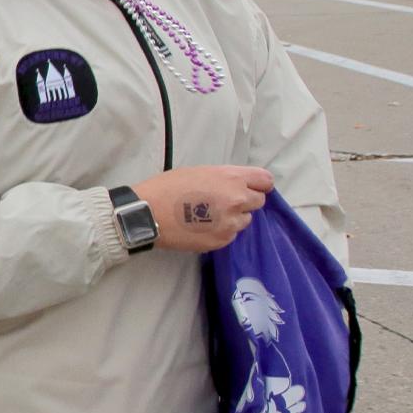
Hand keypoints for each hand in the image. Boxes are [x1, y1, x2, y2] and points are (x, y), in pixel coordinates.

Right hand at [135, 166, 272, 252]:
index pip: (265, 180)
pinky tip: (203, 227)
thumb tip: (238, 186)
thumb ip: (224, 178)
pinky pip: (231, 234)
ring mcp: (231, 223)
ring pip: (245, 220)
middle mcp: (237, 199)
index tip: (249, 187)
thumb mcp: (199, 172)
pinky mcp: (222, 240)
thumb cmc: (167, 187)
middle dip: (245, 201)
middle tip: (223, 202)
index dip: (258, 184)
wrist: (147, 214)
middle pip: (258, 201)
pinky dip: (222, 231)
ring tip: (211, 216)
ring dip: (234, 217)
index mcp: (231, 178)